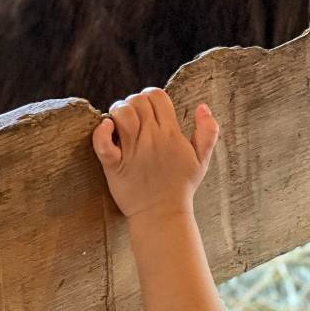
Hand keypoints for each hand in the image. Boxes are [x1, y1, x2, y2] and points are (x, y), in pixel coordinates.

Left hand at [92, 88, 218, 220]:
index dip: (151, 96)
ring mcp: (132, 151)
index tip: (149, 109)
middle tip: (133, 117)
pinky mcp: (114, 165)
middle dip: (133, 102)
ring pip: (121, 114)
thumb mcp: (202, 159)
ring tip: (119, 123)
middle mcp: (151, 138)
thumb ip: (208, 131)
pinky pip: (103, 142)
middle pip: (138, 101)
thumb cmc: (181, 187)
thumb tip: (203, 107)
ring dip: (118, 112)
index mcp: (171, 134)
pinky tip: (106, 128)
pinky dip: (101, 131)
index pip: (157, 96)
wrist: (163, 214)